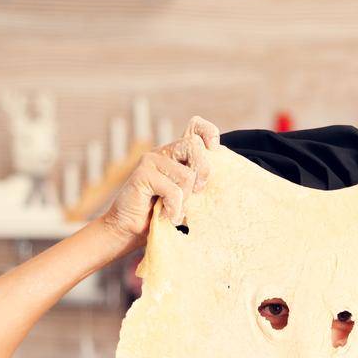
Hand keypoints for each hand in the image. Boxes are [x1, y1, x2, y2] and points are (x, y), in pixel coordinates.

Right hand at [98, 115, 220, 253]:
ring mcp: (151, 160)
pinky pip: (173, 190)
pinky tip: (168, 215)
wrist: (131, 230)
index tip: (215, 148)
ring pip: (187, 174)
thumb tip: (226, 176)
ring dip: (185, 199)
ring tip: (175, 209)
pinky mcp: (142, 174)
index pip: (196, 126)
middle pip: (194, 145)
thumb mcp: (188, 195)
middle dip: (203, 172)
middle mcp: (164, 152)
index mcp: (177, 154)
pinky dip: (175, 208)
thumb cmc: (164, 214)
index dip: (209, 133)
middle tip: (197, 193)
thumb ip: (200, 181)